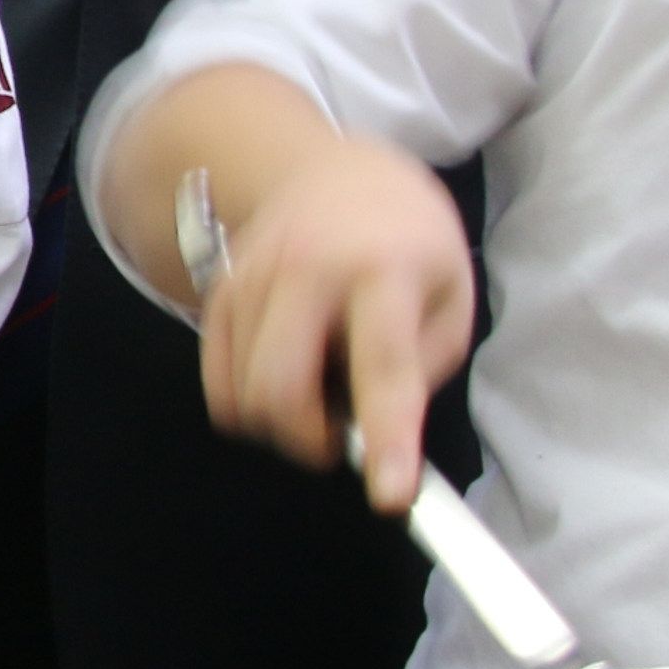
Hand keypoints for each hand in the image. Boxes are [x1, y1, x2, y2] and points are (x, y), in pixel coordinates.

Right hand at [196, 131, 476, 514]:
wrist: (339, 172)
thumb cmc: (411, 245)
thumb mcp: (450, 299)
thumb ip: (418, 371)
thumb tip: (372, 440)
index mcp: (385, 269)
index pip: (384, 367)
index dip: (386, 439)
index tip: (391, 497)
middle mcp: (308, 267)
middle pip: (281, 389)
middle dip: (309, 440)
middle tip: (340, 435)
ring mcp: (253, 275)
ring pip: (244, 396)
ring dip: (284, 422)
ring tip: (320, 386)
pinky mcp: (219, 289)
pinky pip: (218, 383)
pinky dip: (249, 403)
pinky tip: (285, 374)